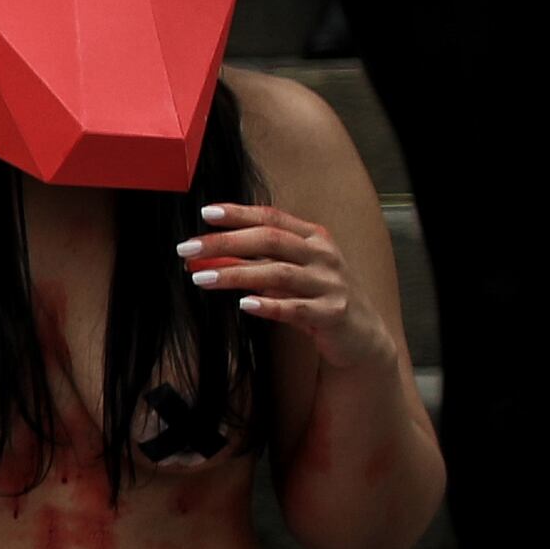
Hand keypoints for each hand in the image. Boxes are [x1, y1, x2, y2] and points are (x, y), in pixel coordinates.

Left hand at [180, 199, 396, 374]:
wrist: (361, 336)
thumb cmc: (317, 298)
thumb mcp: (286, 276)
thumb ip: (252, 264)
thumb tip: (204, 258)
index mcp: (314, 238)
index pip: (272, 218)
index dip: (238, 213)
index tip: (205, 212)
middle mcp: (324, 256)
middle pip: (270, 240)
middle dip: (225, 242)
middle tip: (187, 248)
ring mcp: (331, 284)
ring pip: (278, 273)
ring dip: (235, 274)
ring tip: (200, 277)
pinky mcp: (333, 313)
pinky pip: (297, 308)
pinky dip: (269, 305)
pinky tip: (244, 304)